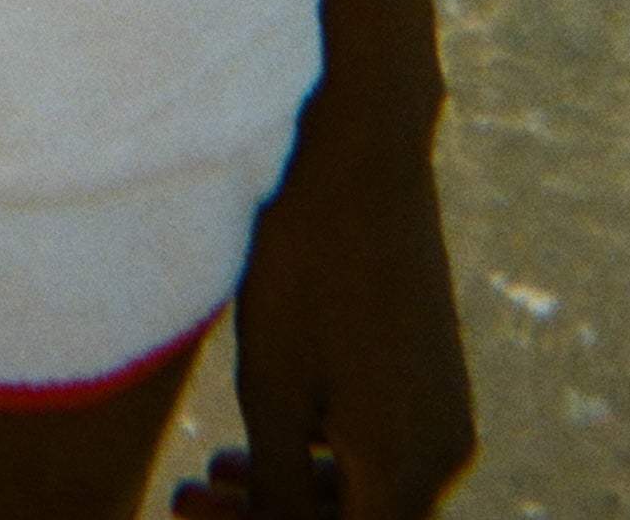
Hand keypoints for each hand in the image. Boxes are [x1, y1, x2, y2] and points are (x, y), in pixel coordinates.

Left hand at [170, 109, 474, 518]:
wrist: (358, 146)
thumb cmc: (306, 264)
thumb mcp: (275, 391)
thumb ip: (281, 491)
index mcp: (411, 470)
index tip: (187, 511)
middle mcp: (445, 450)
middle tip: (184, 499)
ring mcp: (444, 405)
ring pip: (367, 486)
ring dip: (291, 491)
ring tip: (213, 471)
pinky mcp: (430, 365)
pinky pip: (379, 440)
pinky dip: (320, 450)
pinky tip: (260, 435)